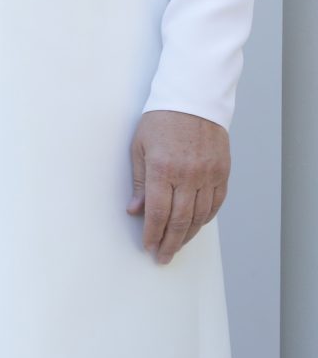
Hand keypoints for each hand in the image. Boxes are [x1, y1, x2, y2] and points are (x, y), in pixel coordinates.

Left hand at [129, 109, 229, 263]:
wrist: (193, 101)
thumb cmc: (160, 121)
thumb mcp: (139, 148)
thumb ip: (139, 182)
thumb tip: (135, 211)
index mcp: (163, 170)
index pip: (157, 212)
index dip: (152, 233)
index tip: (148, 247)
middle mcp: (188, 176)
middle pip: (180, 220)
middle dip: (170, 242)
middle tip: (163, 257)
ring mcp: (209, 175)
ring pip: (200, 216)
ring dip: (188, 235)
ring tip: (176, 246)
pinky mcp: (223, 173)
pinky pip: (215, 204)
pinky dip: (205, 219)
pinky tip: (195, 227)